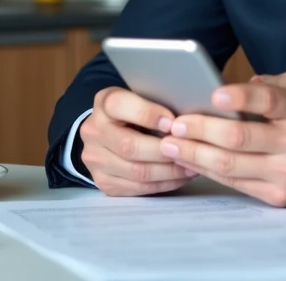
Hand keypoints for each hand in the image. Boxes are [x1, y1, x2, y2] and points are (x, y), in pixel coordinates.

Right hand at [79, 87, 197, 196]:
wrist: (108, 133)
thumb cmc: (135, 112)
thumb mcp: (141, 97)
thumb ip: (157, 103)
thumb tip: (188, 118)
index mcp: (104, 103)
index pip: (120, 105)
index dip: (148, 114)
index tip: (172, 123)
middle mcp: (93, 131)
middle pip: (130, 146)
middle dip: (165, 151)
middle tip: (190, 151)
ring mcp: (95, 159)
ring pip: (136, 171)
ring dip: (169, 171)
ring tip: (192, 166)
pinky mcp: (103, 181)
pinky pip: (137, 187)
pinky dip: (163, 184)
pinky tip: (180, 177)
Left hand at [158, 71, 285, 207]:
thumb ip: (272, 84)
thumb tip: (235, 86)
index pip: (269, 101)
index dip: (241, 97)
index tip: (213, 93)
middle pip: (240, 137)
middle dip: (201, 129)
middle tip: (176, 122)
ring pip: (231, 165)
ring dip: (195, 154)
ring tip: (171, 144)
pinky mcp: (278, 196)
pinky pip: (235, 183)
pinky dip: (207, 171)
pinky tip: (189, 160)